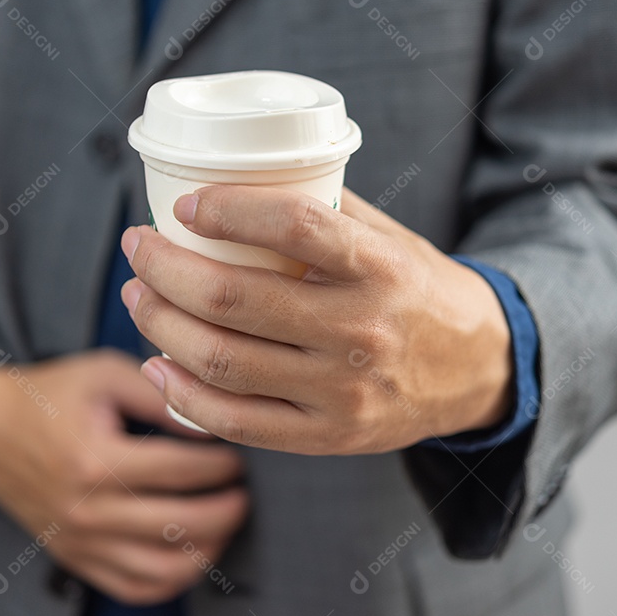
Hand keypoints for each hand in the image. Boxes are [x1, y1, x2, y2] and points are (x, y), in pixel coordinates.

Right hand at [0, 349, 248, 604]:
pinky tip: (194, 555)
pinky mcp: (74, 559)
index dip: (221, 464)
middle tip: (243, 493)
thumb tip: (210, 422)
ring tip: (225, 524)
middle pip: (179, 525)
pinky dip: (172, 581)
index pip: (180, 470)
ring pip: (162, 569)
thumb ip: (161, 397)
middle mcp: (86, 510)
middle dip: (226, 510)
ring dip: (207, 551)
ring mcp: (79, 541)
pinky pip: (133, 588)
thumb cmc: (49, 395)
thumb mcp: (106, 375)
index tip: (238, 456)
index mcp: (95, 460)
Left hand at [120, 186, 513, 455]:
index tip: (186, 206)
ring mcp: (343, 392)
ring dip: (161, 324)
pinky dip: (182, 394)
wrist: (478, 370)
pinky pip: (236, 421)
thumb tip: (238, 179)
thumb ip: (325, 210)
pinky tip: (157, 364)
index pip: (294, 227)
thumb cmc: (418, 292)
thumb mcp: (391, 239)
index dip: (227, 211)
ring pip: (223, 362)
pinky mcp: (328, 436)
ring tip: (140, 296)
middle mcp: (362, 331)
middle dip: (165, 268)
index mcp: (380, 268)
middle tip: (138, 248)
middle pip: (235, 299)